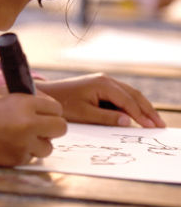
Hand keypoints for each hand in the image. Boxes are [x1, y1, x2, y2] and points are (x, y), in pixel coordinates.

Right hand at [0, 87, 66, 166]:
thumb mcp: (1, 93)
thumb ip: (26, 95)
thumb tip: (45, 100)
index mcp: (24, 104)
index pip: (56, 108)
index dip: (50, 109)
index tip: (43, 111)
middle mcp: (28, 125)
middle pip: (61, 128)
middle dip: (53, 126)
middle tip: (41, 125)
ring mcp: (23, 145)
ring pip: (48, 146)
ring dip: (40, 142)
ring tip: (24, 136)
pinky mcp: (17, 160)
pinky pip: (32, 157)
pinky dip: (25, 151)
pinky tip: (10, 144)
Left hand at [35, 73, 165, 127]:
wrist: (46, 94)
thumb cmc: (63, 104)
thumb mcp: (84, 115)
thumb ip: (106, 118)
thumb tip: (128, 121)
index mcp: (103, 84)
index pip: (128, 101)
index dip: (142, 115)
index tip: (153, 127)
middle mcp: (105, 79)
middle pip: (133, 94)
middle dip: (147, 110)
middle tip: (160, 124)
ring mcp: (102, 81)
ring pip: (128, 94)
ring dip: (141, 107)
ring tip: (153, 121)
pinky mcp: (99, 86)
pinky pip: (119, 95)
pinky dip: (129, 105)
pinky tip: (136, 115)